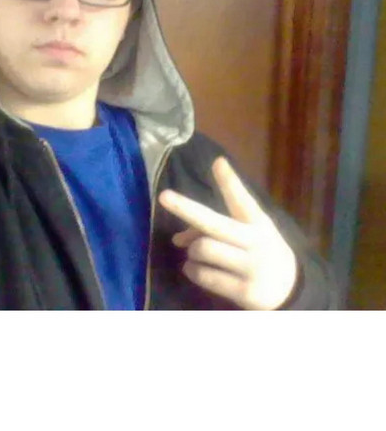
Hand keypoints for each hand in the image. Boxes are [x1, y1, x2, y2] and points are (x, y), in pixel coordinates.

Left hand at [158, 157, 297, 309]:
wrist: (291, 290)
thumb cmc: (257, 252)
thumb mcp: (245, 236)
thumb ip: (212, 230)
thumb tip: (176, 239)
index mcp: (257, 222)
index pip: (241, 200)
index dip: (229, 182)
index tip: (218, 162)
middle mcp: (255, 242)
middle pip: (214, 223)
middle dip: (186, 208)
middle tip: (163, 196)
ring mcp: (252, 267)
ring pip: (203, 249)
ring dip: (192, 250)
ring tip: (196, 254)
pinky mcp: (245, 291)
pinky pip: (205, 275)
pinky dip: (193, 270)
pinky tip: (195, 270)